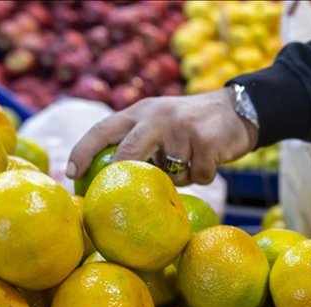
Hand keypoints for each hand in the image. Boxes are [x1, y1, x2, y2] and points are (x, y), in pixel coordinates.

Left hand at [67, 87, 257, 185]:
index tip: (71, 174)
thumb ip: (141, 140)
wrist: (240, 110)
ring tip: (189, 164)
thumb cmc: (194, 124)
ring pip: (170, 172)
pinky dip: (204, 176)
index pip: (103, 130)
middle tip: (116, 193)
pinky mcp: (207, 141)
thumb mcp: (162, 121)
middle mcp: (158, 116)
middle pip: (128, 152)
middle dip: (121, 174)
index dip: (82, 151)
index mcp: (141, 111)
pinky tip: (210, 162)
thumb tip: (115, 180)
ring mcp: (183, 127)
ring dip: (180, 177)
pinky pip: (198, 176)